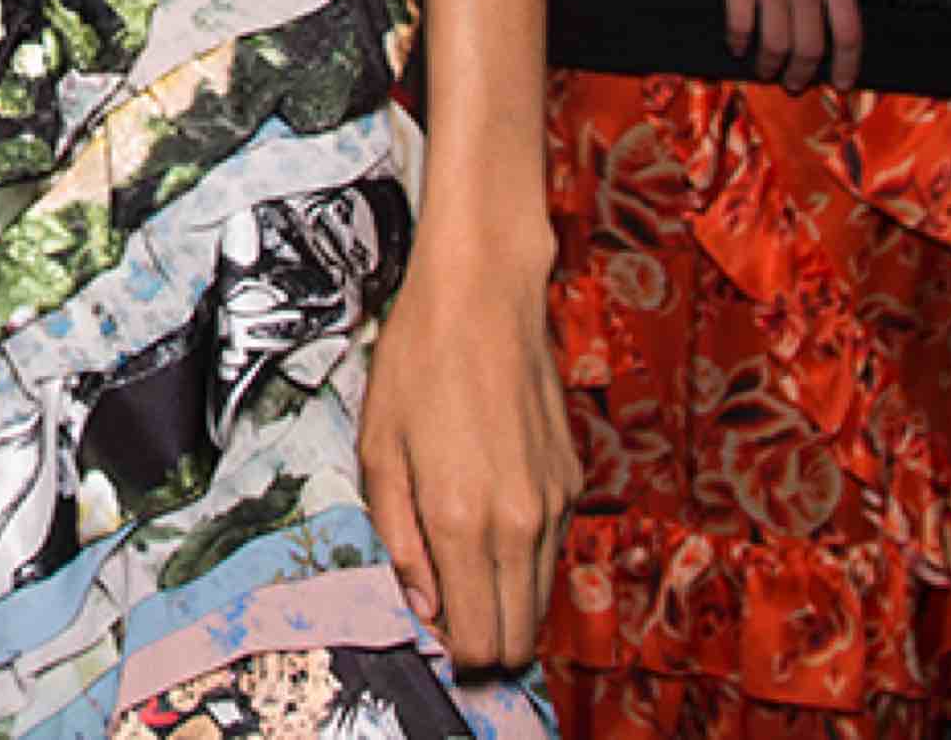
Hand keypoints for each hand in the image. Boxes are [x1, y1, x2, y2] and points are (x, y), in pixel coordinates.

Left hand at [357, 223, 573, 671]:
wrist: (483, 297)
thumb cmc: (418, 364)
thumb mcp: (378, 450)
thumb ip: (398, 538)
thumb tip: (421, 605)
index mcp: (464, 522)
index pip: (482, 641)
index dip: (456, 653)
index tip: (432, 632)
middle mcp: (520, 524)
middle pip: (521, 637)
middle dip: (485, 639)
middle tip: (446, 608)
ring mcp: (555, 504)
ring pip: (541, 599)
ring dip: (505, 599)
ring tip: (460, 559)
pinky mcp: (572, 481)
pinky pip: (552, 550)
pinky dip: (524, 556)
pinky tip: (489, 514)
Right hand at [715, 0, 863, 88]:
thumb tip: (835, 18)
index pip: (849, 34)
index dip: (846, 65)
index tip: (840, 83)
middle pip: (810, 47)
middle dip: (803, 73)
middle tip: (796, 82)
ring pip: (775, 44)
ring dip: (771, 65)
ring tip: (766, 70)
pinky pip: (740, 25)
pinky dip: (739, 42)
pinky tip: (738, 46)